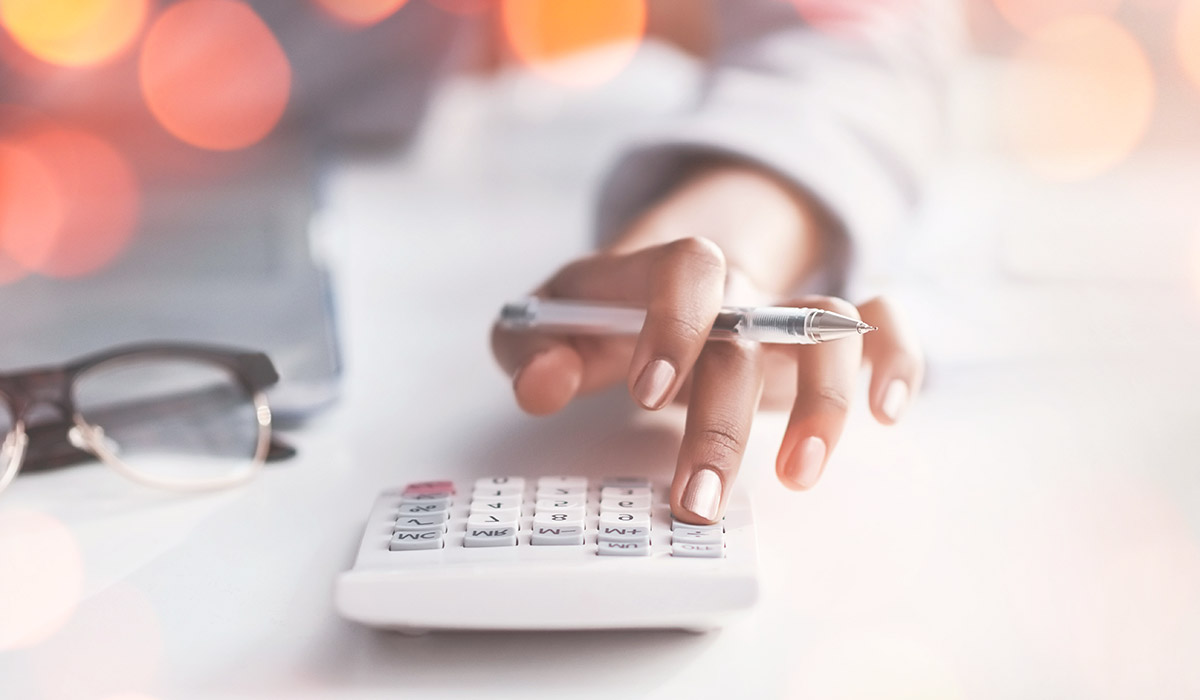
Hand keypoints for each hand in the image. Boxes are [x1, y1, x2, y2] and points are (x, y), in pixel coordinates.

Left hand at [490, 166, 922, 523]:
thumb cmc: (600, 317)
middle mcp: (732, 291)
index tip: (648, 393)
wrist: (656, 284)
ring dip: (821, 402)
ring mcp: (781, 314)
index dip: (676, 324)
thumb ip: (531, 350)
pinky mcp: (819, 342)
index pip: (688, 268)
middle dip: (722, 422)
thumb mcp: (545, 326)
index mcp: (662, 275)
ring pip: (827, 329)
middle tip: (696, 498)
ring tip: (797, 475)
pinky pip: (882, 323)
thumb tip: (542, 385)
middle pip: (746, 334)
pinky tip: (887, 412)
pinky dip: (897, 357)